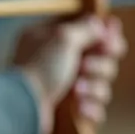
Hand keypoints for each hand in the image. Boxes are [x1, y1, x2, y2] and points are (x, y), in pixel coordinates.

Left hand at [11, 15, 127, 133]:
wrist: (23, 108)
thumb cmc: (40, 68)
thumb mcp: (62, 38)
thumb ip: (85, 28)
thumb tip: (98, 23)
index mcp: (55, 39)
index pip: (89, 31)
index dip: (105, 34)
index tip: (111, 36)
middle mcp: (61, 60)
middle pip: (103, 58)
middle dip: (99, 65)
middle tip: (84, 67)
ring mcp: (66, 85)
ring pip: (102, 84)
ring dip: (93, 87)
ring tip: (75, 90)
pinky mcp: (71, 110)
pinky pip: (96, 107)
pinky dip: (90, 108)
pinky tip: (79, 108)